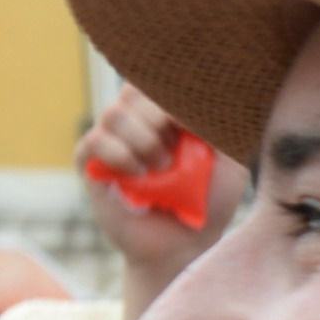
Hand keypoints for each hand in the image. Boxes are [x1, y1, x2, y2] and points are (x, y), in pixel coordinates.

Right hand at [81, 83, 241, 278]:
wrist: (186, 243)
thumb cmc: (210, 200)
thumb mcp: (228, 155)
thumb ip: (218, 120)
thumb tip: (201, 92)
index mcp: (166, 111)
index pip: (159, 76)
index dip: (173, 95)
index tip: (189, 125)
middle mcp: (136, 120)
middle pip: (135, 90)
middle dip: (159, 119)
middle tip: (174, 152)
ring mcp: (112, 140)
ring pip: (115, 113)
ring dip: (142, 140)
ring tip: (160, 169)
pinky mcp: (90, 163)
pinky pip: (95, 140)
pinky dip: (119, 154)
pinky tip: (137, 174)